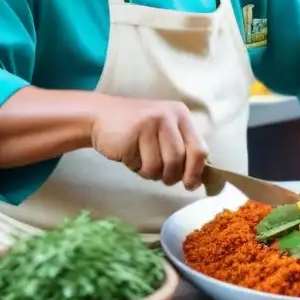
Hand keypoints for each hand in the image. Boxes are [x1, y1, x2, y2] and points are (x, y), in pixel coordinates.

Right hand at [91, 97, 209, 189]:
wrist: (100, 116)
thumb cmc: (136, 130)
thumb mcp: (164, 132)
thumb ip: (181, 149)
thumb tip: (195, 180)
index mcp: (181, 114)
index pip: (199, 149)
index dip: (195, 171)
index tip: (189, 185)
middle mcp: (168, 116)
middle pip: (179, 160)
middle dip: (170, 175)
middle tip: (160, 175)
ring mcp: (150, 123)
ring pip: (160, 166)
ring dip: (151, 173)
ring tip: (141, 161)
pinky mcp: (133, 134)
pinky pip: (142, 165)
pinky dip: (137, 168)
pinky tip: (130, 156)